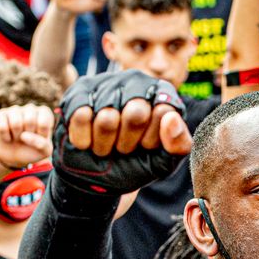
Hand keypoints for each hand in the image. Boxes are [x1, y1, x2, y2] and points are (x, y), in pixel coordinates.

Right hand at [0, 104, 54, 168]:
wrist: (14, 155)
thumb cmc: (33, 149)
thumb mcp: (44, 151)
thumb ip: (42, 144)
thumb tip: (23, 135)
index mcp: (44, 113)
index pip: (44, 123)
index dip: (41, 135)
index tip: (40, 138)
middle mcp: (30, 108)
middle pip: (29, 120)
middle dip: (28, 135)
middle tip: (27, 138)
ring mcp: (15, 110)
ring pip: (15, 123)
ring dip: (16, 136)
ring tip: (17, 137)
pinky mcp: (0, 114)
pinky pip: (2, 127)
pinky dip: (5, 137)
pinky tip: (8, 137)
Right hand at [53, 70, 190, 197]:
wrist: (96, 178)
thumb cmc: (134, 164)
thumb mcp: (163, 161)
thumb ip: (178, 144)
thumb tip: (170, 118)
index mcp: (163, 94)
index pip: (163, 112)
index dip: (151, 140)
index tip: (145, 146)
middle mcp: (137, 80)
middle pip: (135, 113)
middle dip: (127, 142)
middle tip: (123, 148)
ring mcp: (108, 81)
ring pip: (106, 118)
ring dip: (104, 143)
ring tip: (105, 144)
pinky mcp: (79, 90)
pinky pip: (81, 116)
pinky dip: (84, 139)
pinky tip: (88, 138)